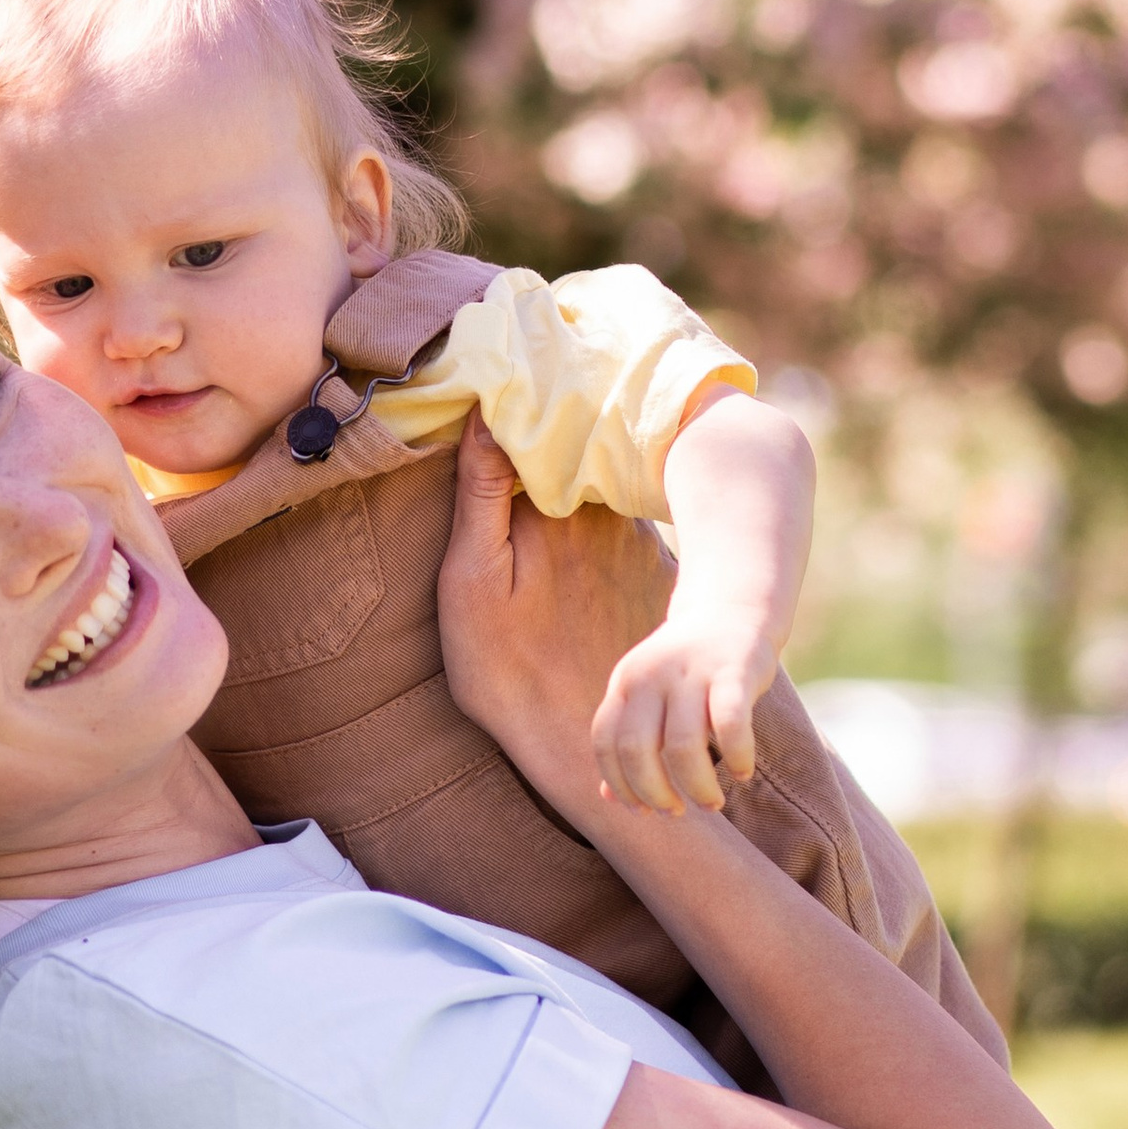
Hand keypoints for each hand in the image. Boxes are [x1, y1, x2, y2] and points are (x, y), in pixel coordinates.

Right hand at [438, 414, 676, 818]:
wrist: (582, 746)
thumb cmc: (508, 672)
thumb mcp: (472, 586)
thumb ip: (480, 498)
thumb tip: (484, 416)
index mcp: (556, 511)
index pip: (540, 430)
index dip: (520, 405)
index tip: (496, 382)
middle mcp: (607, 516)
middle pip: (581, 449)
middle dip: (558, 426)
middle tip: (527, 407)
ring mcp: (638, 542)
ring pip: (607, 480)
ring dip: (585, 463)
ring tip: (552, 452)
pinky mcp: (655, 568)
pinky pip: (629, 513)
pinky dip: (608, 502)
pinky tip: (585, 520)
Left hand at [592, 609, 779, 814]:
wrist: (731, 610)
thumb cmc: (686, 670)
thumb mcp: (647, 699)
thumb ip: (627, 743)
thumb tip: (608, 800)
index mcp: (624, 683)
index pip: (606, 744)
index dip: (620, 786)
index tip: (642, 812)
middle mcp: (650, 675)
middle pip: (637, 751)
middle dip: (656, 794)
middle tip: (677, 813)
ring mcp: (691, 671)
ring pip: (684, 747)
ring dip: (698, 787)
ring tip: (712, 804)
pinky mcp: (734, 670)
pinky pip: (731, 725)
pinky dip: (737, 757)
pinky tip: (742, 773)